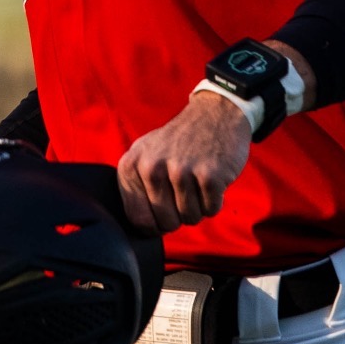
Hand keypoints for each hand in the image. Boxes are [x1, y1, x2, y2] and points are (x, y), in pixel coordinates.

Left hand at [117, 91, 251, 233]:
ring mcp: (181, 170)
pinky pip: (211, 210)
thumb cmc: (178, 142)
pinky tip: (211, 181)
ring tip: (196, 183)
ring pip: (190, 219)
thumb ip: (136, 188)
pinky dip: (214, 202)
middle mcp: (151, 167)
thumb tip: (140, 228)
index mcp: (130, 165)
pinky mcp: (210, 175)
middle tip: (184, 194)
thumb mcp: (144, 154)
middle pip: (166, 223)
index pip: (137, 219)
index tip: (163, 213)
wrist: (214, 115)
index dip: (154, 225)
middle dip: (178, 217)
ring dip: (197, 208)